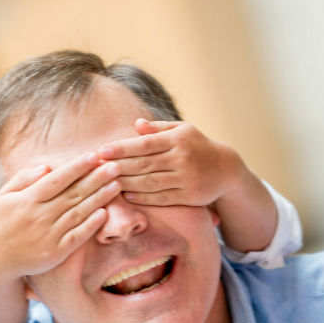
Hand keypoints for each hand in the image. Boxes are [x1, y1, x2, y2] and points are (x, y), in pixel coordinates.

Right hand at [0, 153, 119, 282]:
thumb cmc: (2, 223)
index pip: (57, 179)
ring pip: (79, 213)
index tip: (94, 155)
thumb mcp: (4, 197)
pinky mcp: (56, 252)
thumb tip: (47, 166)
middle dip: (96, 178)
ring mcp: (49, 235)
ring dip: (100, 198)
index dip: (77, 167)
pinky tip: (105, 213)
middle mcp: (39, 217)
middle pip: (73, 194)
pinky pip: (78, 236)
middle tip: (115, 166)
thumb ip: (24, 179)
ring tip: (117, 184)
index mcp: (27, 200)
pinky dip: (92, 225)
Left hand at [98, 119, 244, 207]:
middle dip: (119, 166)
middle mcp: (182, 159)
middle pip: (144, 164)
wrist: (226, 169)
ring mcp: (185, 179)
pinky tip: (128, 195)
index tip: (102, 151)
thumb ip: (159, 128)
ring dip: (127, 183)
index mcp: (178, 140)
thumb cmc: (199, 146)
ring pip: (150, 182)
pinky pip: (162, 198)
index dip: (122, 148)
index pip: (144, 144)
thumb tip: (136, 124)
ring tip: (108, 182)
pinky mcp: (189, 196)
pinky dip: (143, 198)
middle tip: (97, 169)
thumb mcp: (183, 130)